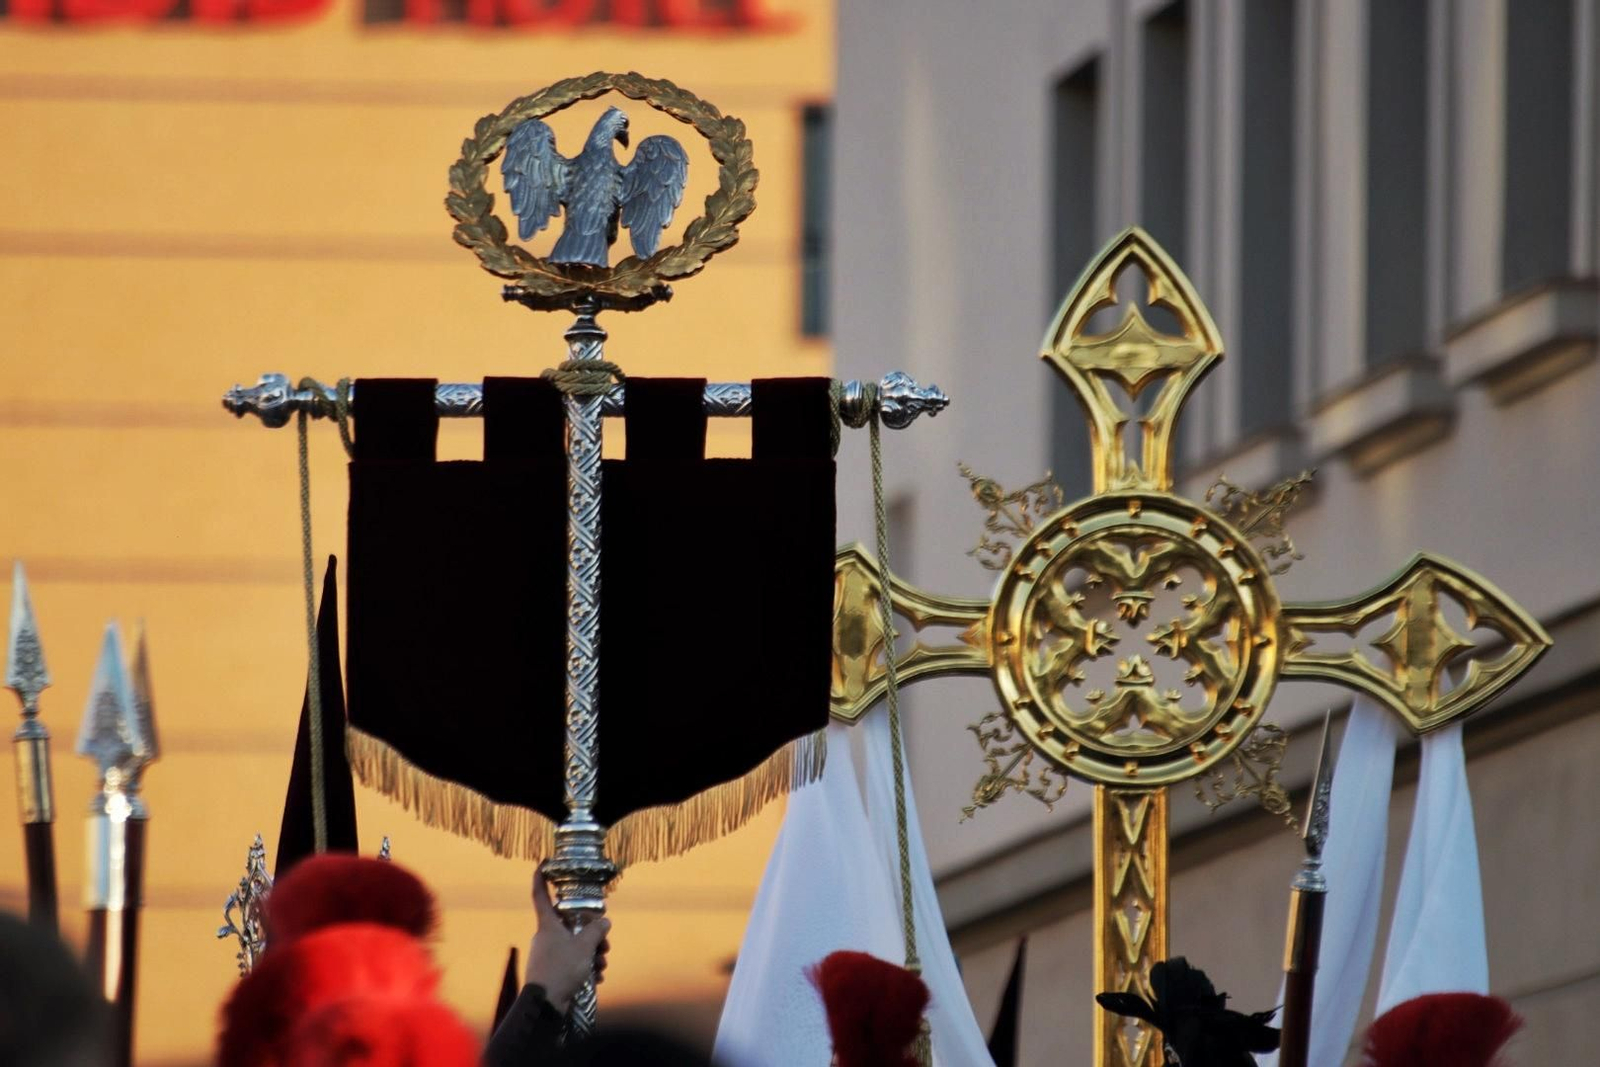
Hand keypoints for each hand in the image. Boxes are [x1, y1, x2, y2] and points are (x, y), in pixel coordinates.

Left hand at [525, 869, 609, 1013]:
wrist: (545, 1005)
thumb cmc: (561, 969)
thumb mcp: (584, 946)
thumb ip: (596, 931)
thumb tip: (604, 922)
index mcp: (547, 925)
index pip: (541, 895)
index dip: (541, 878)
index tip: (542, 863)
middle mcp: (545, 937)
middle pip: (570, 925)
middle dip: (591, 933)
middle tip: (604, 944)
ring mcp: (547, 955)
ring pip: (574, 946)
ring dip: (592, 953)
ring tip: (602, 965)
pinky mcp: (551, 972)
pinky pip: (572, 963)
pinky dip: (586, 967)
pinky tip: (597, 977)